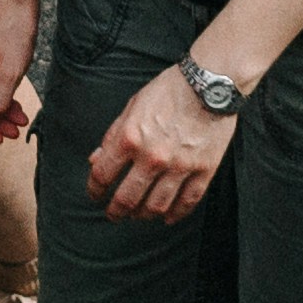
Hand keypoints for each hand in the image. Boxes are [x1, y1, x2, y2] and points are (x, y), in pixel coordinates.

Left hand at [85, 64, 235, 222]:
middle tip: (113, 215)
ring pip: (157, 206)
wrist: (208, 84)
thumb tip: (95, 160)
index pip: (103, 175)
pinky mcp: (203, 170)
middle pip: (127, 198)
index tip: (95, 195)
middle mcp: (152, 157)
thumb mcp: (131, 107)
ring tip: (138, 216)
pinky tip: (167, 218)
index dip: (94, 190)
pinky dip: (176, 214)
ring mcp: (180, 166)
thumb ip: (112, 136)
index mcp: (130, 138)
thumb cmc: (168, 91)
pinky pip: (188, 201)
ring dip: (143, 216)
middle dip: (116, 211)